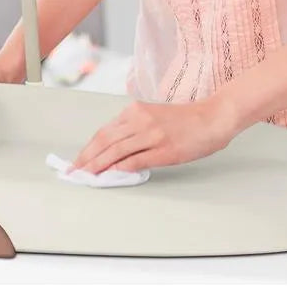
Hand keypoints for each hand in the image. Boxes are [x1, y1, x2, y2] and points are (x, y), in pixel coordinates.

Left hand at [67, 94, 240, 174]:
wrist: (213, 117)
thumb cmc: (186, 119)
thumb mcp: (155, 116)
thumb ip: (135, 128)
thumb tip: (115, 149)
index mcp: (136, 111)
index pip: (104, 131)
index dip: (88, 147)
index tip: (78, 159)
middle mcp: (140, 120)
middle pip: (105, 140)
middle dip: (86, 157)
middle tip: (74, 171)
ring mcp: (151, 135)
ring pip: (116, 151)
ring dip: (98, 165)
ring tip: (86, 176)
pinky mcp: (164, 150)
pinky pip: (135, 160)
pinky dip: (119, 169)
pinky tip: (109, 176)